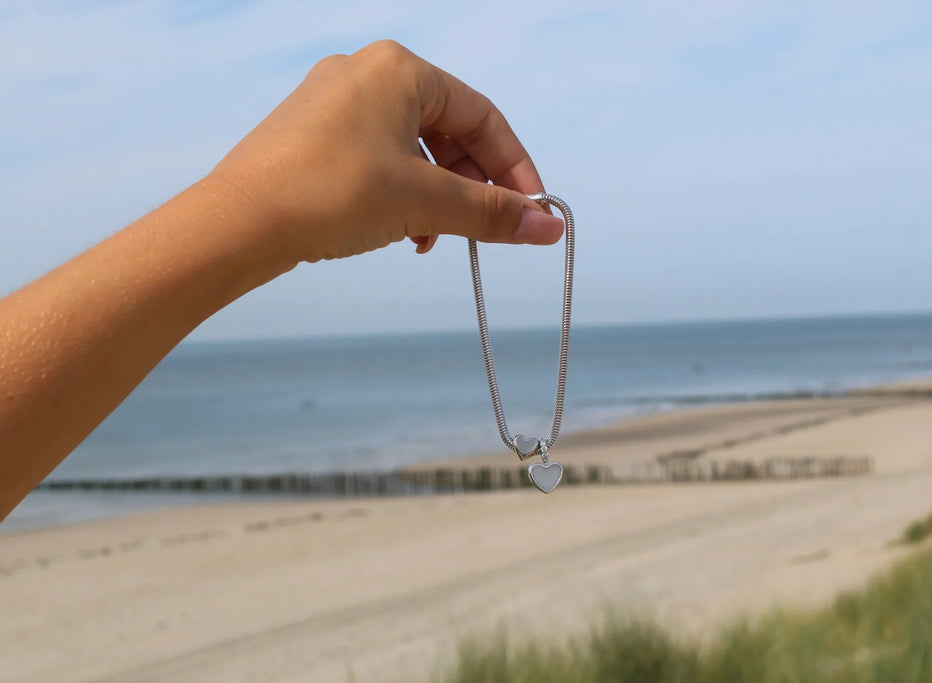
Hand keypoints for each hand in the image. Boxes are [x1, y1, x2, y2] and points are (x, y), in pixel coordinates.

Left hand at [205, 40, 564, 267]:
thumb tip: (550, 228)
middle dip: (473, 187)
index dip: (514, 169)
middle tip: (488, 230)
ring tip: (435, 239)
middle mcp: (367, 73)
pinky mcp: (312, 133)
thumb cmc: (330, 194)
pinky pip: (378, 157)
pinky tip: (401, 232)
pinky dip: (401, 193)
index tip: (531, 213)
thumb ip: (492, 213)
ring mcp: (334, 102)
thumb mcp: (424, 202)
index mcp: (400, 70)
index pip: (483, 117)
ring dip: (437, 197)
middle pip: (448, 131)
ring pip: (413, 148)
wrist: (239, 222)